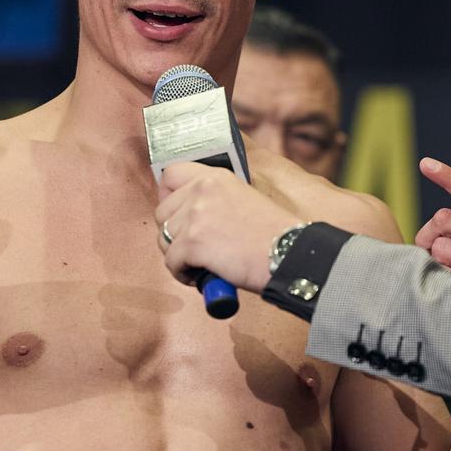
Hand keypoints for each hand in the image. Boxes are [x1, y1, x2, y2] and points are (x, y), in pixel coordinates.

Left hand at [154, 163, 301, 293]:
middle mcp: (201, 190)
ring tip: (199, 265)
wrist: (288, 253)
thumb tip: (186, 216)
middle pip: (162, 213)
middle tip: (192, 248)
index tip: (175, 213)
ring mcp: (195, 216)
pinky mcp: (192, 243)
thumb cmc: (272, 234)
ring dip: (177, 256)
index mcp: (215, 177)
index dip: (167, 196)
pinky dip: (181, 274)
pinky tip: (200, 276)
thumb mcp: (242, 198)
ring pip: (163, 240)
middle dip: (173, 234)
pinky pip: (171, 262)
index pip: (170, 174)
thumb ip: (214, 199)